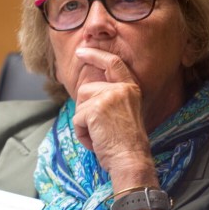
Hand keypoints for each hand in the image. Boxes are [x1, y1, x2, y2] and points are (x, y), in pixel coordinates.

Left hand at [72, 48, 152, 176]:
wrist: (131, 159)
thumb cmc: (126, 144)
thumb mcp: (124, 113)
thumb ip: (110, 98)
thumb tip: (86, 91)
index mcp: (131, 88)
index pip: (113, 63)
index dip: (96, 55)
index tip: (82, 51)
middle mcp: (121, 89)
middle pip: (87, 89)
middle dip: (85, 110)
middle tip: (100, 129)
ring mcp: (109, 96)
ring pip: (80, 104)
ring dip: (83, 123)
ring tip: (100, 135)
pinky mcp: (96, 108)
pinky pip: (77, 119)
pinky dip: (82, 134)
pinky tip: (96, 141)